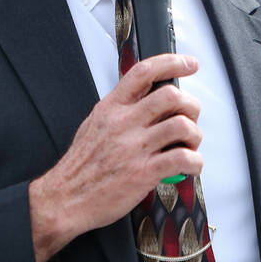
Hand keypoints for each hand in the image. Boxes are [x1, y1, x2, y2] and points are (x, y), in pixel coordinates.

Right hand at [28, 53, 202, 261]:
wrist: (65, 198)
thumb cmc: (81, 165)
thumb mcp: (94, 124)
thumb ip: (120, 110)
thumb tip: (147, 100)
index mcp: (111, 108)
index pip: (144, 72)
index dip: (171, 63)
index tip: (189, 64)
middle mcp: (123, 123)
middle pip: (171, 96)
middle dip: (190, 105)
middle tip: (190, 118)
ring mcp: (133, 147)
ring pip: (181, 125)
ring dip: (194, 135)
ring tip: (189, 145)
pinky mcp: (143, 172)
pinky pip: (182, 158)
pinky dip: (195, 161)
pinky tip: (190, 166)